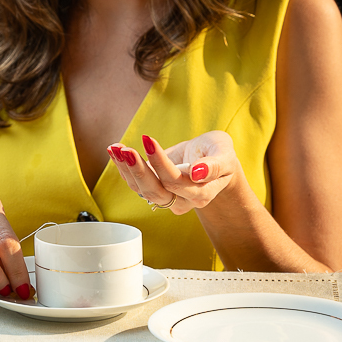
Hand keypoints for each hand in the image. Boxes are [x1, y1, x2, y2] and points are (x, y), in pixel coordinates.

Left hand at [107, 130, 242, 214]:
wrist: (212, 160)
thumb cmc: (220, 154)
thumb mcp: (225, 154)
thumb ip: (215, 165)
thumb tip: (197, 172)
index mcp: (201, 193)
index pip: (175, 181)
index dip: (160, 163)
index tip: (148, 140)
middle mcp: (182, 200)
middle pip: (155, 191)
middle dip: (138, 170)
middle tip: (126, 150)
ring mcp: (167, 197)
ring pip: (142, 189)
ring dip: (126, 169)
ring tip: (116, 148)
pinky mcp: (155, 189)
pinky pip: (136, 183)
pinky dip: (123, 167)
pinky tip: (115, 150)